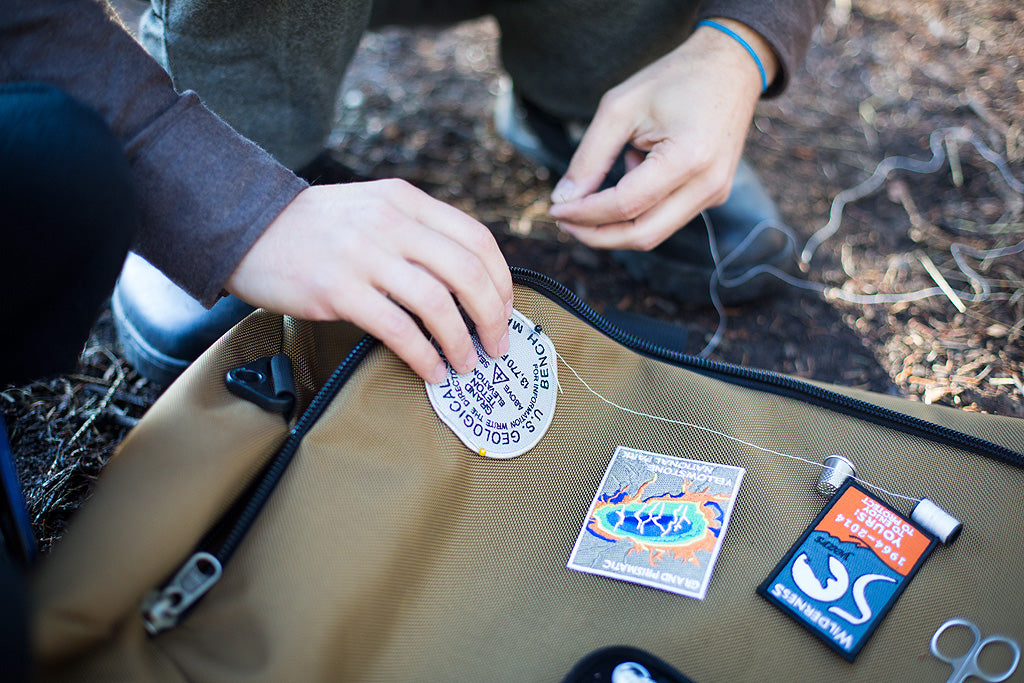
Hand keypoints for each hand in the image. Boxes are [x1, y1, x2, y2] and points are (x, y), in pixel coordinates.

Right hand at [225, 180, 513, 382]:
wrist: (244, 224)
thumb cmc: (314, 228)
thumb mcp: (373, 208)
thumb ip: (416, 232)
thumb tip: (466, 281)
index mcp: (406, 201)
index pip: (477, 239)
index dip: (502, 281)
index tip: (505, 311)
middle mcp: (390, 223)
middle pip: (467, 273)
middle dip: (493, 317)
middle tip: (497, 346)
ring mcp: (363, 255)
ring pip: (437, 304)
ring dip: (461, 342)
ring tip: (465, 364)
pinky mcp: (337, 290)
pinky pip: (398, 330)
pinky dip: (423, 356)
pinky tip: (431, 371)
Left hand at [548, 19, 777, 250]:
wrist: (730, 66)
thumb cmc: (675, 78)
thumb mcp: (619, 108)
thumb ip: (589, 157)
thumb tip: (564, 200)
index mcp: (689, 158)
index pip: (626, 206)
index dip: (585, 214)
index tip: (555, 209)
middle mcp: (708, 185)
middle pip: (642, 235)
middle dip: (597, 234)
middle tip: (565, 220)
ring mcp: (715, 193)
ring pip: (654, 233)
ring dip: (615, 222)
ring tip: (601, 182)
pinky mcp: (713, 195)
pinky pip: (666, 217)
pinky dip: (637, 207)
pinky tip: (634, 166)